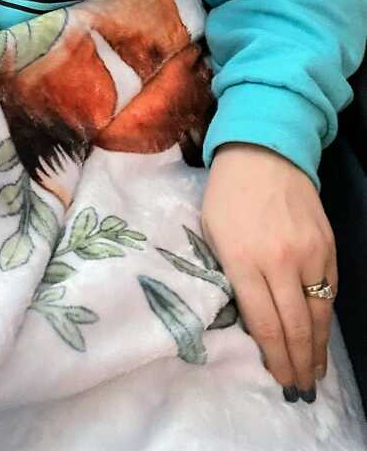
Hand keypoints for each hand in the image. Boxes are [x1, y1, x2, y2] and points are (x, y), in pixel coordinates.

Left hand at [201, 143, 335, 401]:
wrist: (263, 153)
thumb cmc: (227, 195)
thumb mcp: (213, 234)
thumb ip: (230, 275)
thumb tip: (249, 318)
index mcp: (242, 259)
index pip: (264, 322)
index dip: (274, 356)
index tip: (278, 378)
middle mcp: (279, 261)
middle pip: (295, 325)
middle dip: (298, 362)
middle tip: (299, 388)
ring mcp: (308, 253)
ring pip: (319, 313)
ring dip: (318, 348)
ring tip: (315, 372)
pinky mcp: (328, 246)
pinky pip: (330, 290)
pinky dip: (326, 317)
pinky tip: (321, 333)